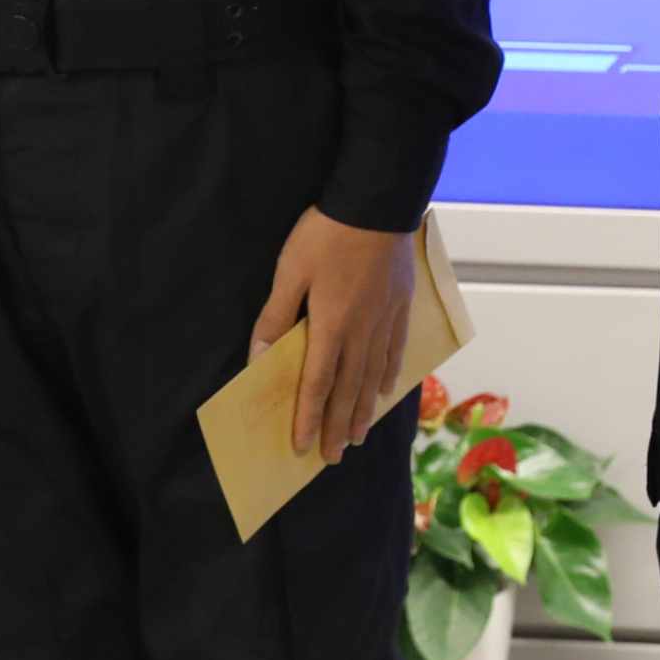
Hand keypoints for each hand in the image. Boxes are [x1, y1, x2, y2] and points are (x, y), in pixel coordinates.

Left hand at [252, 208, 419, 462]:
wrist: (377, 203)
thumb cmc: (327, 234)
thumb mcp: (291, 272)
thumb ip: (276, 317)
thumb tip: (259, 359)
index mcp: (331, 325)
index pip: (317, 384)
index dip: (309, 418)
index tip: (303, 446)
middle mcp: (362, 331)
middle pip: (348, 389)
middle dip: (338, 426)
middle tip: (333, 457)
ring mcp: (385, 320)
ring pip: (374, 376)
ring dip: (363, 410)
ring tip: (357, 436)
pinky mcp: (400, 306)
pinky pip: (395, 351)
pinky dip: (388, 376)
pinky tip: (384, 390)